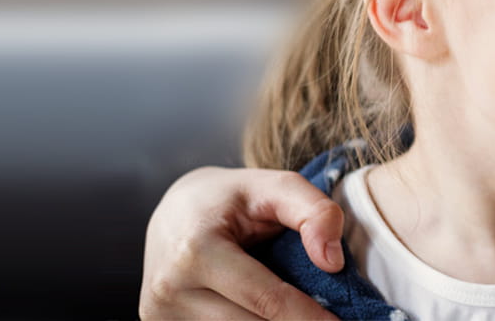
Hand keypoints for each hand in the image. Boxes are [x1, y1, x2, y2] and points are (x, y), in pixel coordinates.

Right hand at [139, 166, 344, 319]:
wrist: (172, 214)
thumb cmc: (229, 200)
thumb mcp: (272, 186)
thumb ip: (313, 211)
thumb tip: (333, 262)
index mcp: (195, 251)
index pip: (268, 301)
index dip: (313, 319)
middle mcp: (169, 289)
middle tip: (331, 318)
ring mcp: (161, 314)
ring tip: (294, 310)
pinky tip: (263, 314)